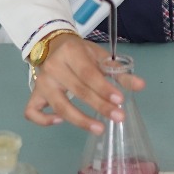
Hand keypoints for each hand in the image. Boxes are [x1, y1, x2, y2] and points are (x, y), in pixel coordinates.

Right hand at [24, 35, 144, 133]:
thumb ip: (119, 72)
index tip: (120, 100)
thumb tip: (141, 86)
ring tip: (99, 128)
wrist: (52, 44)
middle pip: (77, 91)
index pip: (88, 73)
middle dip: (99, 106)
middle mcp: (53, 67)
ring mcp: (41, 82)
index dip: (103, 88)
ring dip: (79, 120)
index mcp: (71, 53)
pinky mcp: (34, 94)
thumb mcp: (99, 56)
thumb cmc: (80, 52)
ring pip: (59, 105)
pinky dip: (45, 120)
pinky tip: (61, 121)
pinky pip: (32, 112)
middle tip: (118, 117)